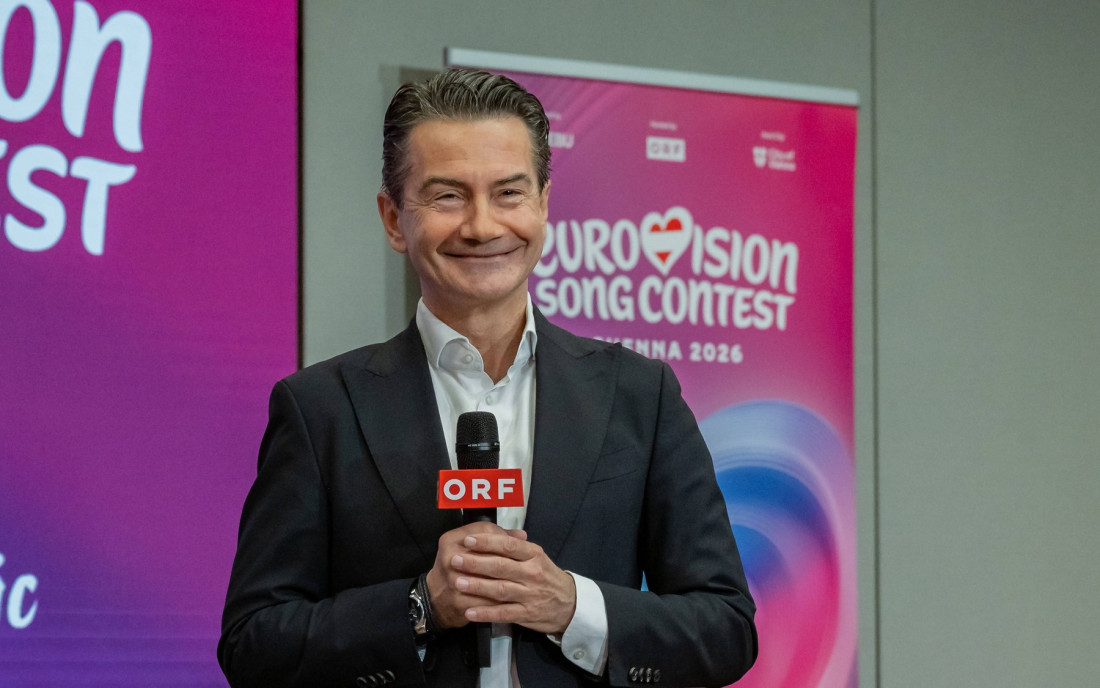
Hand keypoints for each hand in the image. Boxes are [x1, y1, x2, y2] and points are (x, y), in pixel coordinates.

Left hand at [425, 523, 576, 634]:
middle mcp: (532, 573)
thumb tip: (493, 532)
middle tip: (455, 559)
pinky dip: (486, 613)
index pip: (508, 546)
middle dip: (475, 563)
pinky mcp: (527, 614)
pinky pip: (503, 613)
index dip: (487, 543)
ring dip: (477, 587)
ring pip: (500, 589)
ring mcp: (530, 594)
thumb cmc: (547, 577)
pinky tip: (469, 612)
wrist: (570, 604)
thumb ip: (515, 546)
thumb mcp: (537, 557)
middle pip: (501, 566)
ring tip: (457, 582)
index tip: (468, 540)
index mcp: (534, 555)